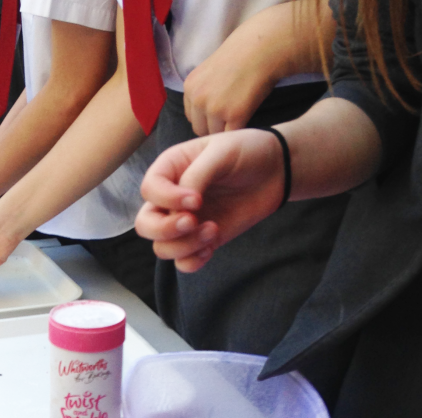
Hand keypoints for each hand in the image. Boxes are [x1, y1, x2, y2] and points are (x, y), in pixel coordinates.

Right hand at [135, 129, 284, 272]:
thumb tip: (182, 208)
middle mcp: (170, 199)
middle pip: (145, 225)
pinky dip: (193, 261)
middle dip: (164, 229)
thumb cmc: (247, 151)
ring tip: (213, 230)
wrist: (275, 170)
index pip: (149, 190)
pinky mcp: (200, 240)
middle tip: (193, 222)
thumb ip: (196, 176)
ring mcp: (184, 222)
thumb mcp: (221, 153)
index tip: (196, 199)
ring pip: (162, 247)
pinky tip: (211, 247)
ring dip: (184, 245)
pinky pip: (182, 262)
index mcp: (170, 169)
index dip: (167, 199)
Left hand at [181, 2, 309, 135]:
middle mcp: (198, 98)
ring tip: (240, 115)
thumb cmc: (241, 55)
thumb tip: (203, 116)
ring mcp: (214, 108)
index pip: (192, 116)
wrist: (263, 46)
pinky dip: (239, 130)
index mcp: (190, 86)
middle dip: (214, 126)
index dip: (206, 118)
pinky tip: (247, 118)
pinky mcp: (234, 114)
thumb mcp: (210, 71)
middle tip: (231, 117)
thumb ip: (203, 92)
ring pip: (215, 134)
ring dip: (227, 129)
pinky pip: (231, 135)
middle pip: (200, 129)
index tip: (220, 112)